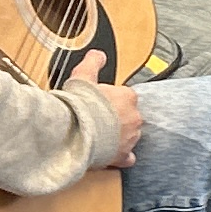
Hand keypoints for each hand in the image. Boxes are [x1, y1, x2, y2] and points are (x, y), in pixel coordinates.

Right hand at [67, 48, 147, 165]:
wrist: (77, 132)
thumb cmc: (80, 105)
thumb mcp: (84, 76)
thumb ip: (93, 62)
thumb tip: (97, 54)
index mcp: (127, 97)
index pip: (125, 96)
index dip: (110, 99)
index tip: (99, 102)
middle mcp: (134, 117)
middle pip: (128, 115)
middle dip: (115, 118)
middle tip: (97, 119)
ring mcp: (131, 137)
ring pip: (129, 135)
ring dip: (117, 135)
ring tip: (100, 136)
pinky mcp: (123, 155)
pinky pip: (128, 157)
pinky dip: (122, 157)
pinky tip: (112, 155)